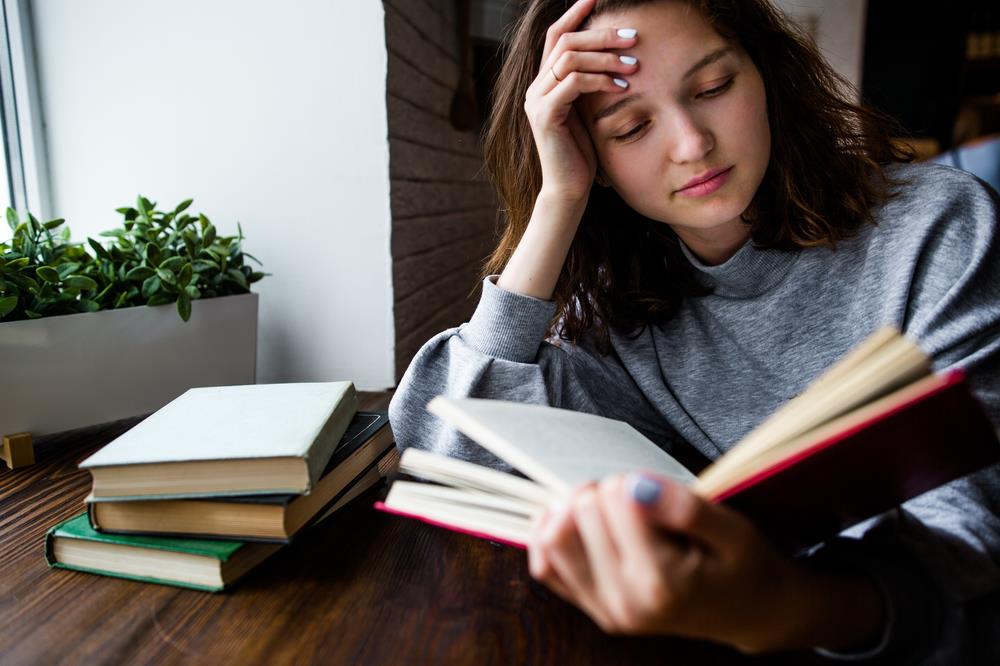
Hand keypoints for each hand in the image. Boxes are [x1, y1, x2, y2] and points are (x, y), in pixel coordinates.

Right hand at [524, 0, 638, 205]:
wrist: (570, 189)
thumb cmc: (584, 153)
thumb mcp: (589, 110)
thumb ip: (592, 84)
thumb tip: (615, 56)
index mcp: (544, 82)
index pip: (557, 35)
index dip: (576, 12)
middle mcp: (535, 87)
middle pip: (565, 40)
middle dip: (602, 34)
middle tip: (633, 37)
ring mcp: (536, 100)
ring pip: (570, 58)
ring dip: (606, 57)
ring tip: (634, 66)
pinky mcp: (544, 116)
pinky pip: (573, 83)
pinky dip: (600, 80)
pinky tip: (623, 86)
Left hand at [527, 473, 884, 653]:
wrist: (749, 612)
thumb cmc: (743, 567)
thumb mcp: (734, 530)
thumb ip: (686, 507)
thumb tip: (635, 484)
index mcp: (661, 583)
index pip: (615, 500)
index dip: (634, 482)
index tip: (656, 492)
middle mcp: (625, 601)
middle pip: (581, 512)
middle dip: (607, 492)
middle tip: (640, 502)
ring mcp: (604, 609)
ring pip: (553, 537)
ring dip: (576, 509)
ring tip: (611, 509)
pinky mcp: (591, 608)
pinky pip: (545, 566)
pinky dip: (552, 534)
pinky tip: (577, 521)